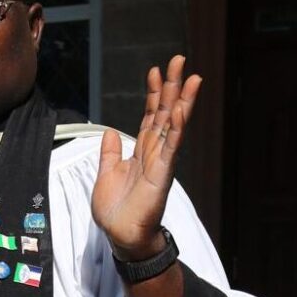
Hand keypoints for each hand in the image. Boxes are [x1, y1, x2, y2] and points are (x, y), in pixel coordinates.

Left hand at [91, 55, 201, 260]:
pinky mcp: (162, 175)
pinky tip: (179, 110)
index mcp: (139, 152)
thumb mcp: (105, 174)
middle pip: (164, 113)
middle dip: (171, 87)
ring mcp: (160, 163)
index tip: (154, 70)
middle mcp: (153, 153)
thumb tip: (110, 133)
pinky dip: (175, 129)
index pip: (148, 117)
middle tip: (178, 60)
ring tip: (191, 77)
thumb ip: (109, 153)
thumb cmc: (115, 210)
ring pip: (173, 126)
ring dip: (181, 101)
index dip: (151, 94)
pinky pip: (170, 148)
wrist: (120, 236)